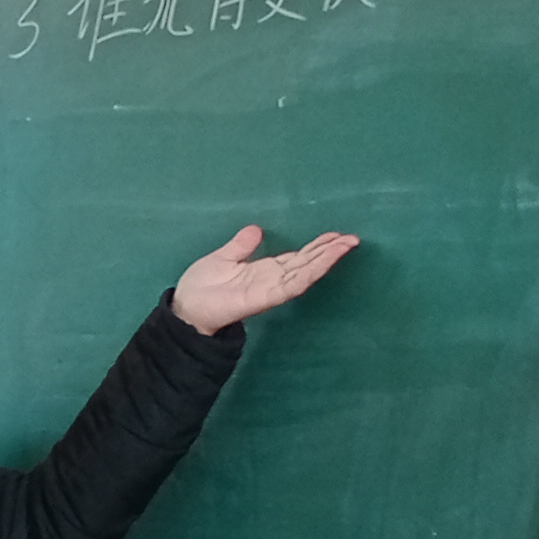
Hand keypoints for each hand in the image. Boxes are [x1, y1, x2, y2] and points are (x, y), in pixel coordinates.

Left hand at [171, 225, 358, 333]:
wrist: (186, 309)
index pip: (298, 257)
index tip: (337, 235)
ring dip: (326, 260)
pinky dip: (307, 274)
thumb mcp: (224, 258)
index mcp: (265, 269)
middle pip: (308, 263)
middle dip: (330, 251)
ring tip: (346, 245)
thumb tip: (257, 229)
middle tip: (353, 238)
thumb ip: (241, 246)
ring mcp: (271, 289)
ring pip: (305, 273)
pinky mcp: (264, 298)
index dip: (318, 247)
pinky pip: (290, 286)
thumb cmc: (201, 286)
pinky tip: (321, 265)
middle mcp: (273, 279)